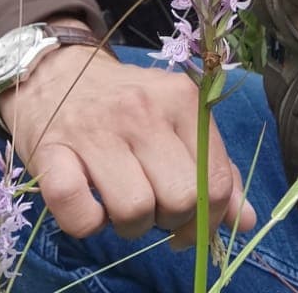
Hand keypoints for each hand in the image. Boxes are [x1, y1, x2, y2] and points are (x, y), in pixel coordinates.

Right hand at [0, 39, 255, 246]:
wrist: (55, 72)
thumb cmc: (125, 104)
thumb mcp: (176, 121)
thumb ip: (213, 167)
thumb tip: (246, 220)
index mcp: (181, 99)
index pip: (216, 182)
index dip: (209, 219)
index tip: (188, 223)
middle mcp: (142, 110)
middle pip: (179, 200)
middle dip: (169, 219)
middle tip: (152, 205)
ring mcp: (95, 130)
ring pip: (134, 212)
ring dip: (129, 225)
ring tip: (118, 203)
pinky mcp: (51, 152)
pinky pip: (80, 215)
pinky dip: (87, 224)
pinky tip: (90, 207)